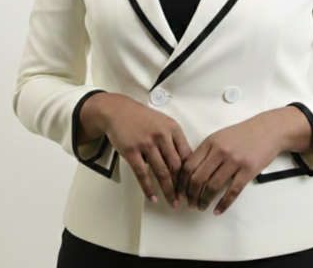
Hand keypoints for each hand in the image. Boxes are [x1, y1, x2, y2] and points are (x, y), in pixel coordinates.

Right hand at [79, 93, 191, 207]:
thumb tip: (185, 164)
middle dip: (182, 186)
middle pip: (176, 166)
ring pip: (162, 172)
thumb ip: (174, 140)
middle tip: (185, 198)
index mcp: (173, 128)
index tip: (193, 185)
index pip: (187, 155)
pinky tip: (153, 197)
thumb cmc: (143, 119)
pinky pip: (142, 174)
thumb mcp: (164, 123)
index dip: (191, 173)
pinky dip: (148, 188)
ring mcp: (146, 144)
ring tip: (172, 202)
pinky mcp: (132, 151)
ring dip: (168, 191)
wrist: (119, 111)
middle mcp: (162, 135)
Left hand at [176, 107, 312, 214]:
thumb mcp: (220, 136)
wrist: (267, 130)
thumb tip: (190, 171)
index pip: (189, 165)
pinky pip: (232, 192)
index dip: (181, 182)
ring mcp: (234, 161)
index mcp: (210, 142)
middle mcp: (220, 151)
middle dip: (190, 195)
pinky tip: (218, 210)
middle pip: (198, 178)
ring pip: (213, 187)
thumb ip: (206, 151)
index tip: (180, 192)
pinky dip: (223, 204)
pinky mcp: (247, 170)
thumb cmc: (242, 134)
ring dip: (204, 201)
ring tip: (202, 206)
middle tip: (189, 203)